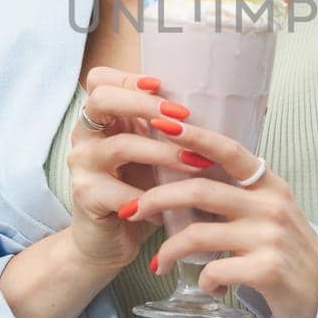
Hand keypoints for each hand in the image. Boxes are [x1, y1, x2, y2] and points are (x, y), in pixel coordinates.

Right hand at [66, 66, 213, 274]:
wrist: (108, 240)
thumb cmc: (138, 189)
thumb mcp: (153, 153)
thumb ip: (171, 128)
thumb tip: (236, 103)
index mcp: (100, 118)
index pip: (101, 79)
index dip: (130, 78)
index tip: (163, 84)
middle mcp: (84, 135)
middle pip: (101, 100)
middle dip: (144, 104)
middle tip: (182, 116)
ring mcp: (82, 164)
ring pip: (120, 145)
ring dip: (163, 153)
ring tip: (196, 164)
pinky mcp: (86, 195)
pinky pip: (121, 192)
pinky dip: (151, 200)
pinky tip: (171, 209)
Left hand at [118, 115, 317, 317]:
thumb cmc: (287, 254)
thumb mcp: (270, 214)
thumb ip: (238, 195)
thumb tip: (188, 173)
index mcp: (270, 185)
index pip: (229, 150)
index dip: (195, 136)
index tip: (162, 124)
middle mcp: (272, 205)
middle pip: (200, 190)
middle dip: (157, 198)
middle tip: (132, 209)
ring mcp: (270, 237)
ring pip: (199, 234)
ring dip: (170, 250)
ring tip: (159, 264)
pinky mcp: (267, 270)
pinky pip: (214, 270)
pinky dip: (204, 280)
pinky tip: (209, 287)